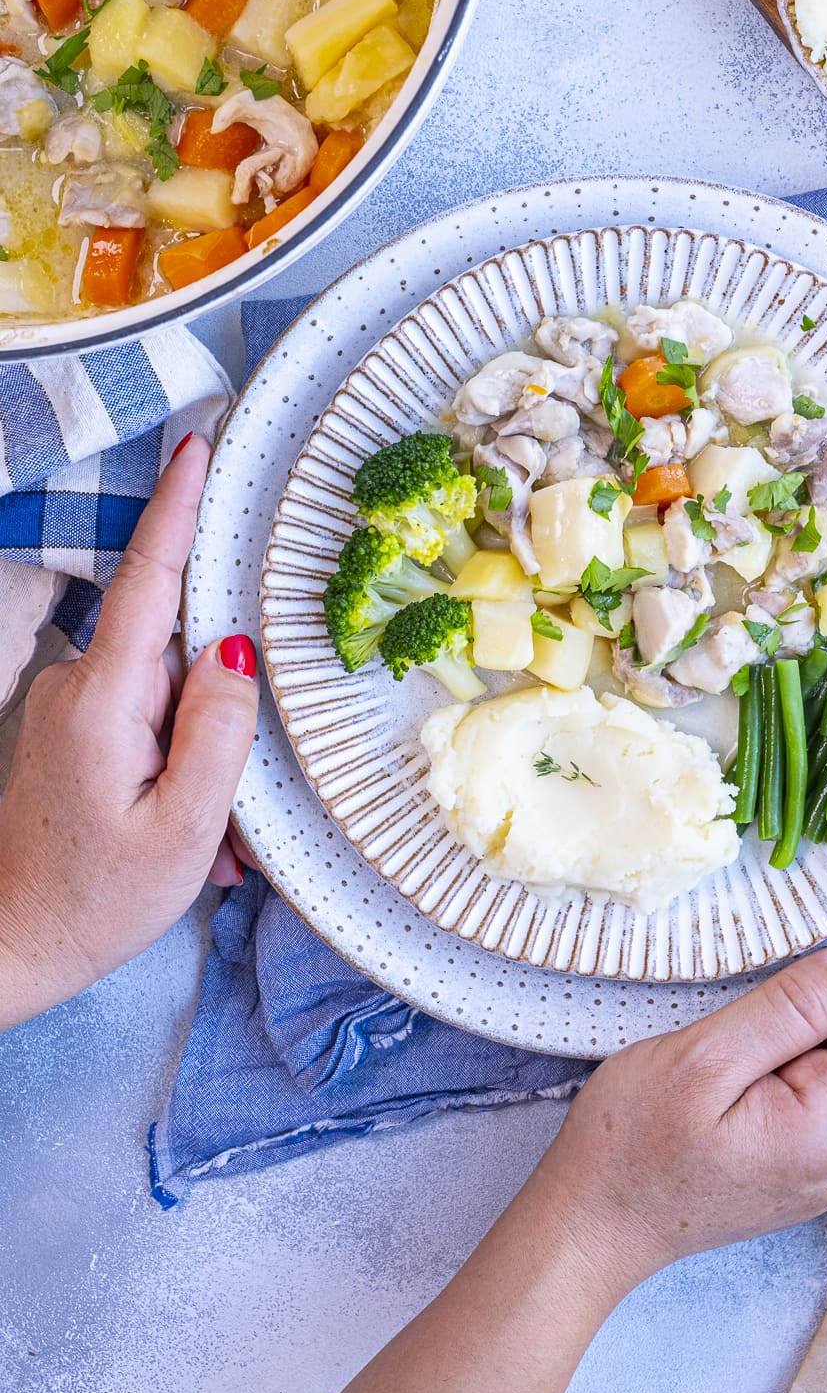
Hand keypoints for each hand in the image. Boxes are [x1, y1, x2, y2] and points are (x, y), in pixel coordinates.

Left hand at [0, 436, 259, 1028]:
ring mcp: (68, 707)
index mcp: (105, 699)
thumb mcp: (184, 828)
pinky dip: (180, 765)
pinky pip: (147, 719)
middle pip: (177, 645)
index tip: (198, 443)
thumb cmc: (97, 900)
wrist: (10, 948)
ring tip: (208, 843)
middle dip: (222, 706)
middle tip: (231, 804)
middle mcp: (77, 686)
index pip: (151, 580)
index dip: (178, 507)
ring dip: (202, 751)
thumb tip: (237, 649)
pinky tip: (181, 833)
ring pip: (167, 689)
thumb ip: (220, 729)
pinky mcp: (71, 731)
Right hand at [532, 945, 826, 1288]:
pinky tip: (755, 1041)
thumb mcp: (703, 1058)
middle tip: (796, 939)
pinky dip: (805, 1054)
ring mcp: (825, 1168)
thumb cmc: (629, 1143)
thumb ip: (791, 1010)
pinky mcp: (802, 1168)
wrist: (590, 1226)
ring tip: (760, 994)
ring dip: (823, 1020)